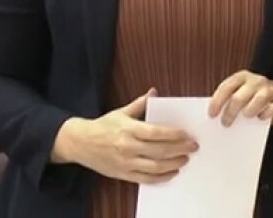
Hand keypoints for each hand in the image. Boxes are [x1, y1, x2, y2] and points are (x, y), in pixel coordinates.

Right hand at [51, 89, 197, 183]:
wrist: (80, 143)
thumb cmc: (102, 126)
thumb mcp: (120, 112)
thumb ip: (139, 104)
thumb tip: (154, 92)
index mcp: (129, 129)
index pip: (156, 133)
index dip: (174, 135)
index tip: (187, 135)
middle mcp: (128, 147)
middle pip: (160, 150)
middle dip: (180, 149)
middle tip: (193, 147)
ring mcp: (126, 162)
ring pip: (155, 167)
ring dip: (173, 164)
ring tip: (185, 159)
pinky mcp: (124, 174)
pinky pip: (146, 179)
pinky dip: (161, 177)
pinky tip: (172, 172)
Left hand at [208, 70, 272, 126]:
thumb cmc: (254, 98)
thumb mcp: (241, 94)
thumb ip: (230, 100)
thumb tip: (214, 116)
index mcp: (242, 77)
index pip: (226, 87)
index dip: (217, 101)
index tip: (211, 115)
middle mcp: (256, 81)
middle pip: (239, 96)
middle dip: (230, 112)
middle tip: (225, 123)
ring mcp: (270, 90)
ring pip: (258, 100)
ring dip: (249, 111)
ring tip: (245, 118)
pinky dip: (266, 114)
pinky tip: (261, 118)